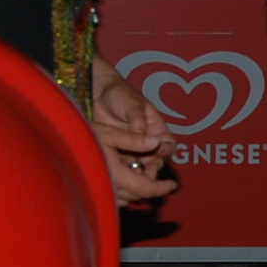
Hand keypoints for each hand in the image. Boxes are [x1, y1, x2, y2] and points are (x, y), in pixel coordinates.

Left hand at [90, 72, 178, 205]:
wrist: (97, 94)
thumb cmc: (120, 95)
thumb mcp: (133, 106)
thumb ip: (139, 123)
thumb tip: (146, 141)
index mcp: (156, 129)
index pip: (168, 145)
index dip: (166, 150)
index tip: (157, 149)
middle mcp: (146, 142)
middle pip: (156, 160)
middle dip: (152, 166)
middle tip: (143, 166)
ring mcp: (132, 149)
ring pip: (140, 166)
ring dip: (137, 171)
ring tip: (130, 172)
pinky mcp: (117, 154)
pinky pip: (123, 166)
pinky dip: (122, 171)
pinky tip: (117, 172)